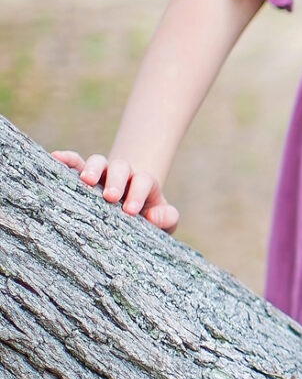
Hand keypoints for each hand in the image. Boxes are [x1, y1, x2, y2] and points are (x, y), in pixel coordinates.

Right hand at [50, 151, 178, 231]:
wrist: (133, 211)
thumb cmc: (149, 219)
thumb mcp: (164, 221)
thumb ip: (167, 218)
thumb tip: (153, 216)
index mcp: (143, 183)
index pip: (142, 182)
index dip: (137, 194)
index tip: (130, 210)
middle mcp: (123, 174)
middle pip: (120, 168)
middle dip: (116, 181)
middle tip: (111, 197)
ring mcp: (102, 173)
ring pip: (98, 162)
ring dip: (92, 169)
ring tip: (85, 181)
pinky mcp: (84, 174)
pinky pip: (75, 162)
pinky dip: (67, 158)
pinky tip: (55, 157)